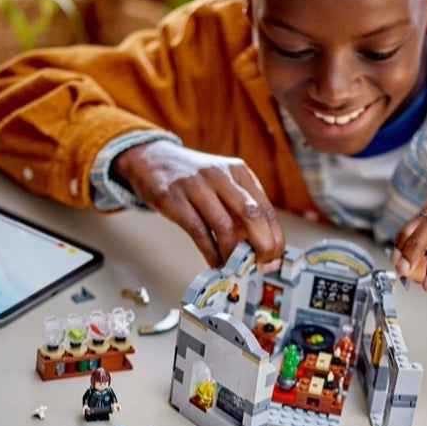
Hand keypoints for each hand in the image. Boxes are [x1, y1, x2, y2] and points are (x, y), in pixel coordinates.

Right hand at [112, 140, 284, 271]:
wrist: (152, 159)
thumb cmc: (192, 177)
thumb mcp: (223, 181)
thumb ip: (240, 207)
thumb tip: (259, 245)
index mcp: (238, 171)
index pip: (266, 209)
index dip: (274, 238)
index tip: (274, 258)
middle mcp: (220, 175)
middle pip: (251, 215)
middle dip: (262, 246)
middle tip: (260, 265)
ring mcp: (196, 186)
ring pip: (225, 226)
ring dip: (232, 253)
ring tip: (234, 267)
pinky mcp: (174, 199)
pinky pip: (199, 232)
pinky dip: (210, 253)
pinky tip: (215, 263)